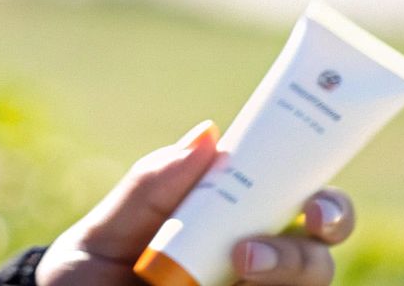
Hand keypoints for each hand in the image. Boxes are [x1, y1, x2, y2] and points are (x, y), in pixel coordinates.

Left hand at [34, 121, 356, 285]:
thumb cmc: (82, 279)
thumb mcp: (101, 235)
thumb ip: (149, 189)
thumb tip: (209, 133)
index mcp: (225, 227)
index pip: (291, 204)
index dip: (320, 197)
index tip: (312, 199)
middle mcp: (249, 270)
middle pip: (316, 251)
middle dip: (316, 236)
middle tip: (275, 237)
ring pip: (309, 283)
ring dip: (289, 269)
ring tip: (241, 266)